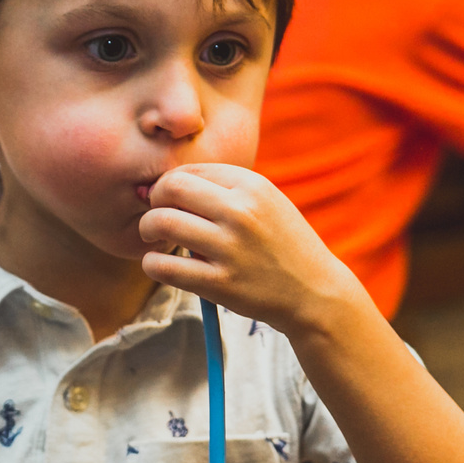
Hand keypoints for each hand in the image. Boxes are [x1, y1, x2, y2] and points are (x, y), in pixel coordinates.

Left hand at [139, 163, 365, 337]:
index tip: (170, 201)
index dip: (171, 184)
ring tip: (155, 239)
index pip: (190, 170)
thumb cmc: (284, 244)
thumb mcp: (267, 202)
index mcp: (252, 186)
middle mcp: (241, 212)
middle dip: (154, 200)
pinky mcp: (220, 284)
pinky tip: (160, 264)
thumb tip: (167, 184)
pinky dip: (152, 263)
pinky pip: (164, 266)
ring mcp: (230, 249)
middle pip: (170, 188)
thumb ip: (225, 188)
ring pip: (161, 223)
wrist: (315, 292)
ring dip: (148, 230)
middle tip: (157, 217)